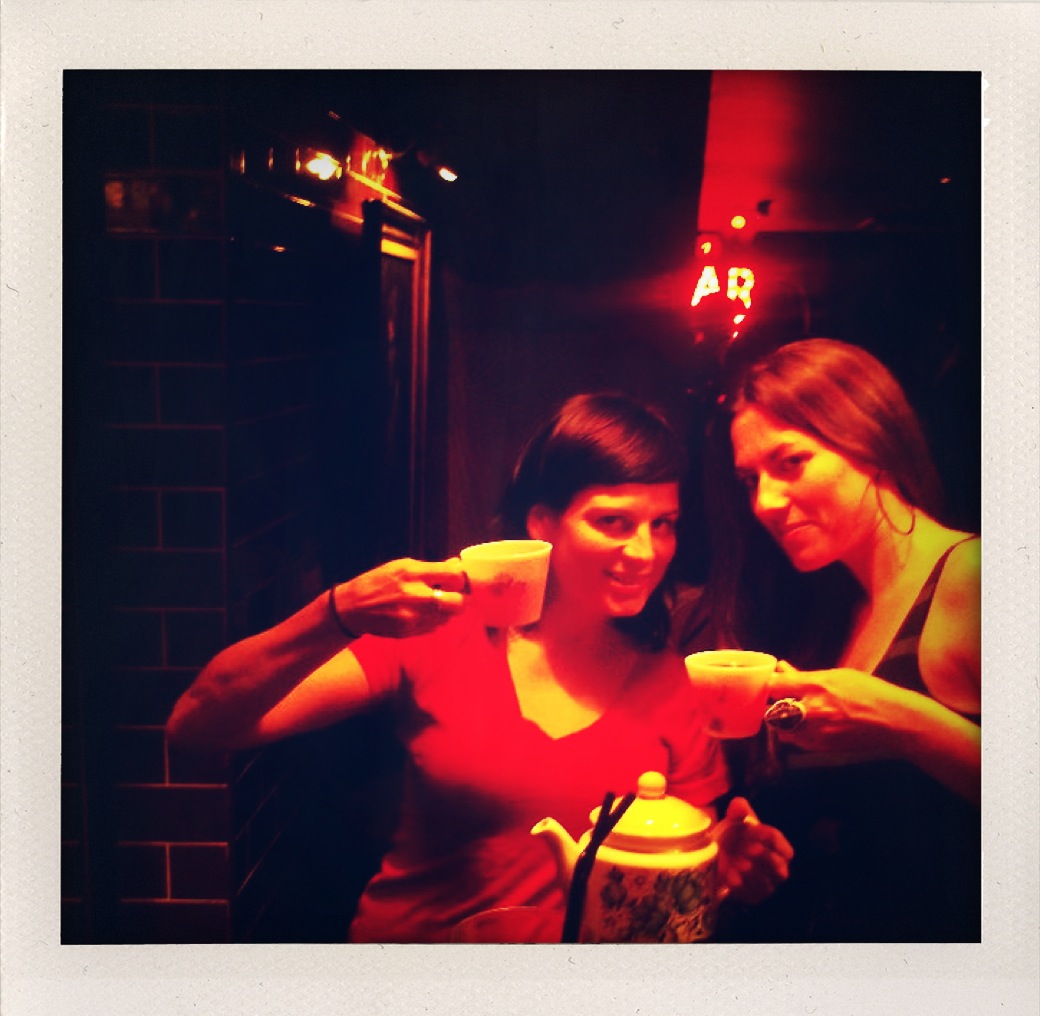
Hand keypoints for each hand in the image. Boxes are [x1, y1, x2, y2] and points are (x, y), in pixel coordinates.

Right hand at [335, 558, 467, 637]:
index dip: (459, 579)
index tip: (454, 580)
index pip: (453, 576)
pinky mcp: (409, 632)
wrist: (352, 608)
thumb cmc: (378, 582)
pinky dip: (433, 620)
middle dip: (459, 599)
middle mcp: (414, 596)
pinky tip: (421, 613)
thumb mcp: (402, 567)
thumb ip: (432, 568)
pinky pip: (435, 627)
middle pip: (458, 603)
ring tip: (432, 604)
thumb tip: (456, 564)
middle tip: (452, 595)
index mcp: (413, 574)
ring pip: (447, 617)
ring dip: (445, 611)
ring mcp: (412, 617)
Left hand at [714, 797, 792, 904]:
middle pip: (779, 866)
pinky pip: (751, 895)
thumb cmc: (734, 836)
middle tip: (749, 848)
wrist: (718, 856)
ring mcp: (765, 885)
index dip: (770, 837)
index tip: (755, 829)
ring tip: (739, 863)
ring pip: (767, 884)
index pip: (782, 845)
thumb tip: (739, 806)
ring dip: (753, 873)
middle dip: (765, 857)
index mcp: (776, 848)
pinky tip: (730, 876)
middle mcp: (776, 868)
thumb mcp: (736, 819)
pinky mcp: (752, 897)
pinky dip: (741, 886)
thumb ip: (739, 809)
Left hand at [766, 660, 905, 753]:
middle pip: (773, 711)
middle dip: (774, 705)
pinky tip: (809, 726)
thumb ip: (805, 676)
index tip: (771, 683)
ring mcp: (818, 731)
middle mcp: (814, 710)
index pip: (775, 685)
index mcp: (817, 687)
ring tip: (795, 714)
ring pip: (782, 730)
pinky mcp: (823, 747)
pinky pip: (797, 742)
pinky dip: (797, 734)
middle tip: (781, 700)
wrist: (894, 722)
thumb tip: (782, 669)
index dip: (769, 684)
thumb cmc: (869, 693)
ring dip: (783, 722)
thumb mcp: (837, 675)